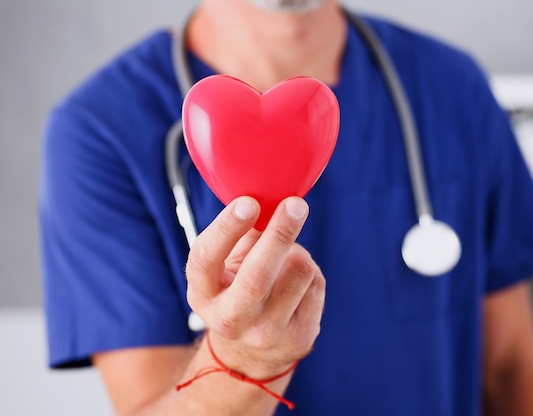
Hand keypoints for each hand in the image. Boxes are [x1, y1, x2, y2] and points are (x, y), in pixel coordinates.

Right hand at [185, 196, 324, 379]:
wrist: (253, 351)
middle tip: (295, 205)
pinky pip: (316, 285)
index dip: (226, 229)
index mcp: (203, 294)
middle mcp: (230, 319)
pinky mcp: (298, 338)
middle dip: (279, 234)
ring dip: (298, 252)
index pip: (206, 259)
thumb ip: (242, 233)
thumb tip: (270, 196)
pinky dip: (310, 272)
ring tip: (288, 258)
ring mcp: (265, 333)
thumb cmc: (239, 289)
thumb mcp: (228, 265)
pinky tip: (297, 283)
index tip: (249, 202)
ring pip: (298, 272)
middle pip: (257, 276)